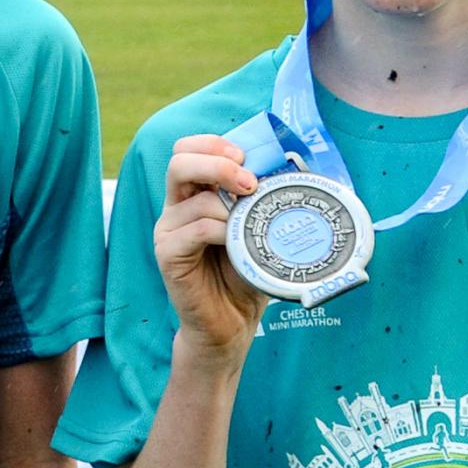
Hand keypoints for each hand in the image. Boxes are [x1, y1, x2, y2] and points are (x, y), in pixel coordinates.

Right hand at [152, 135, 269, 352]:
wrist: (231, 324)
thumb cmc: (247, 274)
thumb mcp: (260, 229)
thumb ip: (267, 199)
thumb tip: (301, 165)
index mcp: (195, 194)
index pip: (188, 149)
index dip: (213, 144)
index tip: (244, 157)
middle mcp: (176, 207)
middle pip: (179, 160)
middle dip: (218, 163)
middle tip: (249, 182)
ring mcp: (168, 230)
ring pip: (192, 195)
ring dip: (229, 206)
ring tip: (249, 225)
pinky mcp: (167, 254)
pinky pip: (194, 229)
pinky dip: (220, 231)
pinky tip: (235, 245)